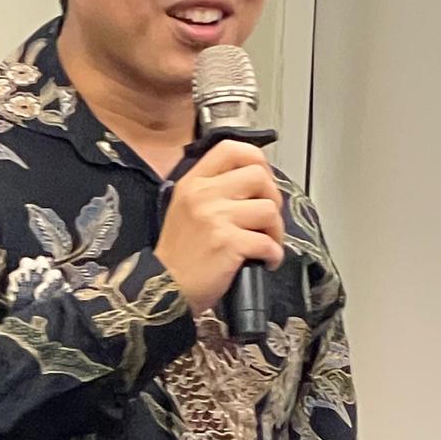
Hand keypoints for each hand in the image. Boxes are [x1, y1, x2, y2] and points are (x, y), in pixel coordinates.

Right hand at [156, 140, 284, 316]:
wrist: (164, 290)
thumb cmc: (179, 256)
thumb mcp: (185, 209)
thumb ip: (213, 191)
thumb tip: (254, 184)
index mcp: (193, 182)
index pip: (231, 149)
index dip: (257, 159)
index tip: (263, 180)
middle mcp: (204, 194)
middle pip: (258, 175)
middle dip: (273, 198)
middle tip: (267, 219)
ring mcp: (216, 218)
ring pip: (268, 209)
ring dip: (276, 230)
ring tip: (267, 244)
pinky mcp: (228, 243)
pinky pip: (268, 242)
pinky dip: (274, 254)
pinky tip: (266, 262)